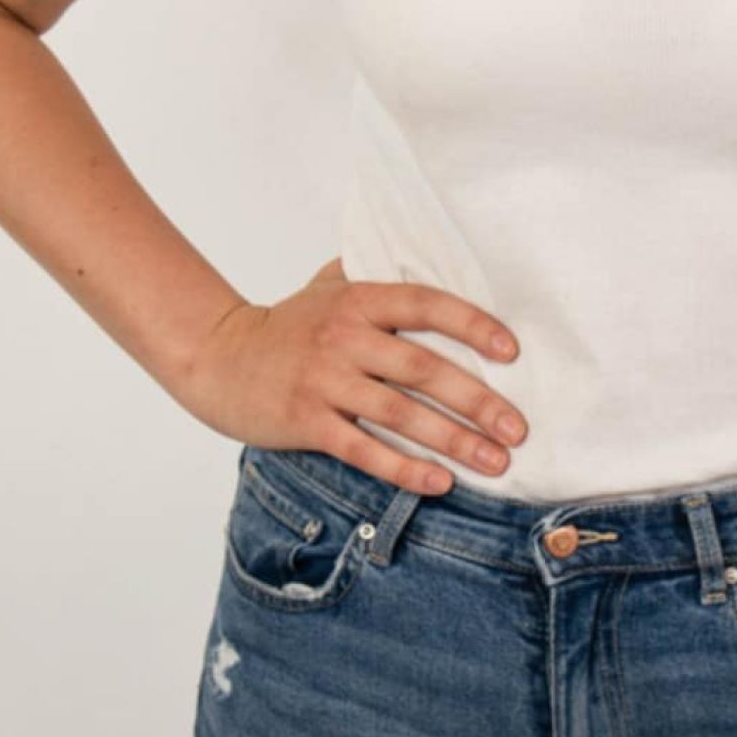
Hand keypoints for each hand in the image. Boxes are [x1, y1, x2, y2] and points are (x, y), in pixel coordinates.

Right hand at [174, 256, 528, 493]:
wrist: (218, 356)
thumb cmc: (287, 321)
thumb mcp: (329, 283)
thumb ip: (375, 270)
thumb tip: (430, 254)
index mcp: (358, 299)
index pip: (426, 305)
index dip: (471, 325)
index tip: (511, 351)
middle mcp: (345, 337)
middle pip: (423, 369)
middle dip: (477, 401)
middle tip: (518, 428)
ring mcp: (325, 382)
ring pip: (401, 415)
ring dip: (453, 441)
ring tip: (495, 461)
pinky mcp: (307, 422)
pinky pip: (364, 450)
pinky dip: (404, 468)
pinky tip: (439, 482)